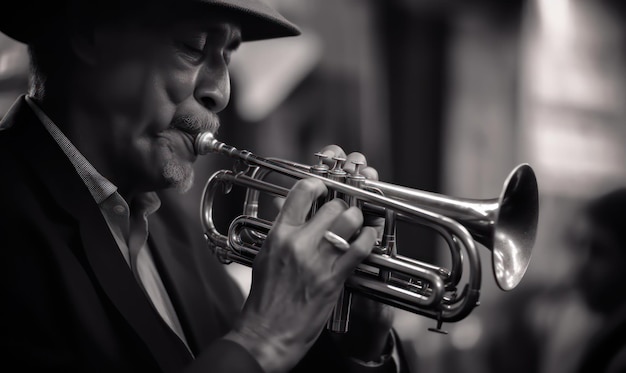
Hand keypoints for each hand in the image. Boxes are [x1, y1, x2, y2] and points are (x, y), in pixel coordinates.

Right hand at [225, 177, 377, 372]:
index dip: (317, 184)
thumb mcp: (265, 256)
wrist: (267, 333)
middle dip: (342, 204)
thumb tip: (290, 210)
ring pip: (350, 220)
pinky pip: (360, 248)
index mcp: (279, 235)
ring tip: (356, 223)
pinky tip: (367, 238)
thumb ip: (281, 231)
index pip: (301, 192)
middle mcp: (299, 244)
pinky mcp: (334, 278)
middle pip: (332, 205)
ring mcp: (318, 260)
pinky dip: (368, 239)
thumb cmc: (265, 299)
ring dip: (357, 218)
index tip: (323, 188)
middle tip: (343, 210)